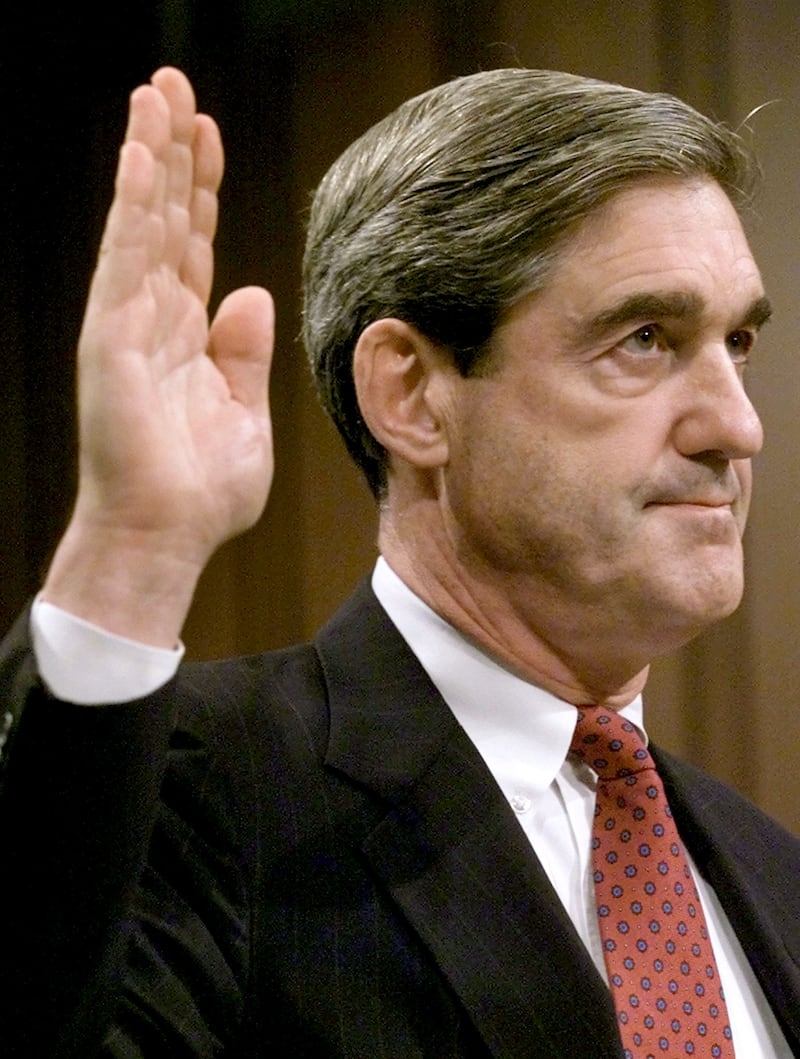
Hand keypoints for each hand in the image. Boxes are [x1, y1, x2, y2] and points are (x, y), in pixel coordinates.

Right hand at [43, 69, 274, 643]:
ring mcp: (128, 325)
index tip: (207, 134)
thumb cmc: (203, 490)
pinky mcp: (111, 339)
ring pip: (142, 224)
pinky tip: (139, 154)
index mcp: (187, 336)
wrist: (168, 537)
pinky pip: (125, 260)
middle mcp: (153, 319)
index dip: (200, 188)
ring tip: (155, 92)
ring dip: (148, 156)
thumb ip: (244, 354)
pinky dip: (132, 206)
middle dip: (170, 150)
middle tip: (173, 84)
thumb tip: (249, 292)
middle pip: (164, 218)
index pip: (193, 244)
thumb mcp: (245, 415)